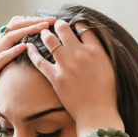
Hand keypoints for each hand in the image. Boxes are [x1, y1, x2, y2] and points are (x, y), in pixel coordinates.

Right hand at [0, 15, 56, 128]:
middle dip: (32, 22)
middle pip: (12, 27)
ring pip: (7, 38)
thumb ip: (25, 55)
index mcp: (1, 46)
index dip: (32, 19)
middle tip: (49, 21)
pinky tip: (24, 47)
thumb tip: (47, 45)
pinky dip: (12, 51)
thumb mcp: (16, 67)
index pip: (15, 24)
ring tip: (41, 29)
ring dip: (25, 32)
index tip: (50, 20)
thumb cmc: (5, 87)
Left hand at [25, 19, 122, 135]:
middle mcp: (80, 54)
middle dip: (58, 25)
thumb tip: (93, 44)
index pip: (84, 28)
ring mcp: (66, 64)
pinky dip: (32, 51)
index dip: (76, 23)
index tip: (72, 23)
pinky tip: (28, 46)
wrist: (97, 113)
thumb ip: (100, 54)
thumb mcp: (109, 68)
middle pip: (64, 30)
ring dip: (45, 34)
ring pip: (50, 40)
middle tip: (54, 24)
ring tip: (42, 32)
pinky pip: (39, 60)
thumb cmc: (106, 93)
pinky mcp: (55, 76)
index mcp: (96, 51)